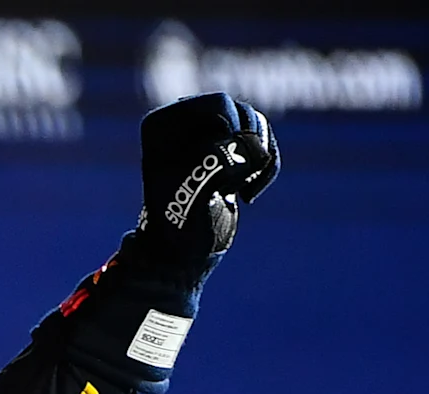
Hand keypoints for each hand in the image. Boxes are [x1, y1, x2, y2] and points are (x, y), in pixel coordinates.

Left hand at [133, 93, 277, 268]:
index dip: (230, 134)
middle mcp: (182, 125)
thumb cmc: (181, 221)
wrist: (179, 255)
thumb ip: (223, 155)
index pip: (219, 102)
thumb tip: (248, 145)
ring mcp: (206, 141)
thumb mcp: (200, 183)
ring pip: (256, 127)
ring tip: (237, 191)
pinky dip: (265, 168)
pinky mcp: (226, 158)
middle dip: (248, 148)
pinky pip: (262, 145)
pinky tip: (248, 195)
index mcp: (163, 124)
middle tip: (230, 183)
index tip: (215, 170)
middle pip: (243, 111)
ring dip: (259, 160)